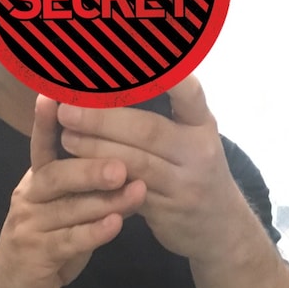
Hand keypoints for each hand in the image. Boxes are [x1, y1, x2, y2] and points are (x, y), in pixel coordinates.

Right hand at [0, 96, 147, 287]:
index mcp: (36, 180)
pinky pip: (69, 240)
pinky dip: (94, 232)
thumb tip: (126, 159)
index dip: (48, 120)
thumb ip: (87, 188)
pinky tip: (116, 224)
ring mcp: (29, 225)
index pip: (42, 144)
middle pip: (57, 174)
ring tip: (135, 190)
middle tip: (123, 163)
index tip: (56, 93)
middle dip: (91, 166)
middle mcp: (28, 197)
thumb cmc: (49, 242)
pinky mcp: (36, 254)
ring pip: (68, 208)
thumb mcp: (66, 210)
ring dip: (104, 200)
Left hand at [56, 77, 251, 263]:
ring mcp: (185, 184)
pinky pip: (129, 193)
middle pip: (148, 129)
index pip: (187, 91)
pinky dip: (102, 181)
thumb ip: (167, 111)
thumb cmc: (196, 172)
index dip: (164, 75)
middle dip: (103, 118)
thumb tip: (113, 81)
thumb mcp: (194, 137)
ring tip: (67, 138)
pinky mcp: (168, 212)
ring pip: (135, 163)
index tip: (128, 58)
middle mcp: (198, 151)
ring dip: (96, 149)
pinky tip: (80, 171)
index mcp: (203, 123)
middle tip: (68, 110)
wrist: (221, 229)